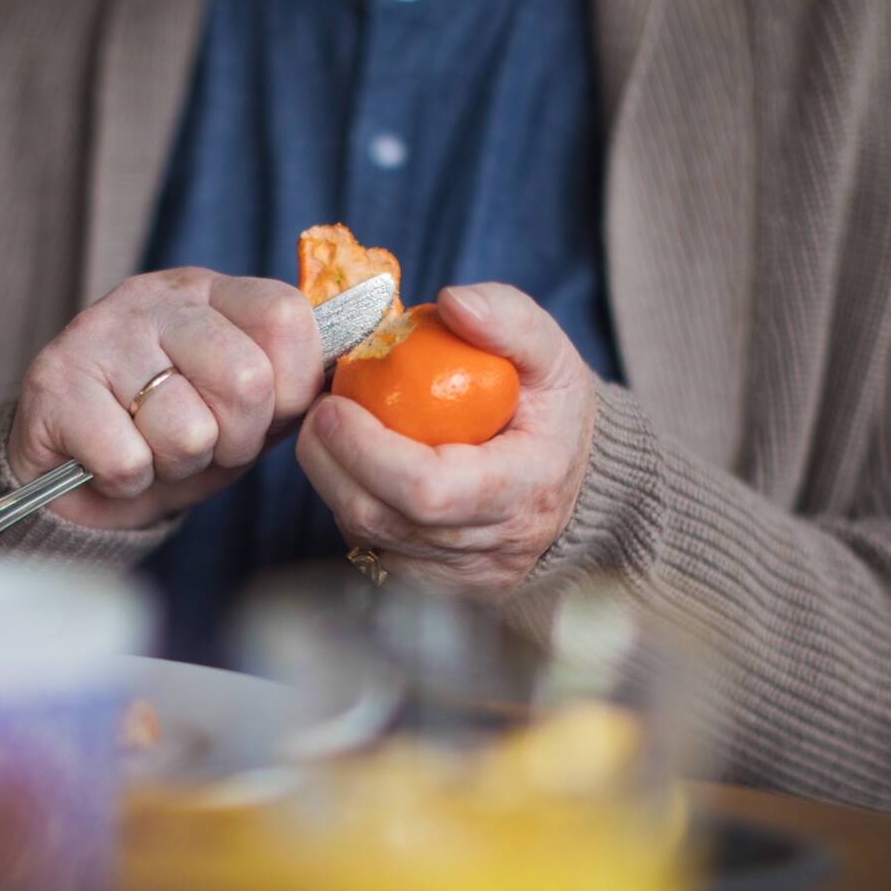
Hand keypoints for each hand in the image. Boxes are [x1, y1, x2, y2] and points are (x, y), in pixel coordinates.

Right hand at [8, 268, 323, 528]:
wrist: (74, 478)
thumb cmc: (170, 437)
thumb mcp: (244, 408)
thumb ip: (292, 386)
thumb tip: (345, 385)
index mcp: (211, 293)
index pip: (287, 318)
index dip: (291, 390)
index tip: (262, 416)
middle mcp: (155, 299)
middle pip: (246, 380)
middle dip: (234, 439)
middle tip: (201, 441)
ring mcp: (98, 333)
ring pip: (186, 430)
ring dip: (176, 464)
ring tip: (151, 449)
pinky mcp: (53, 382)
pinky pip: (127, 459)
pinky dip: (127, 480)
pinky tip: (110, 462)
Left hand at [295, 283, 594, 597]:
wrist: (573, 485)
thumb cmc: (552, 413)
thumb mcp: (551, 355)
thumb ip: (509, 320)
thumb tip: (452, 302)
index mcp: (526, 490)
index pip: (429, 492)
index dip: (366, 452)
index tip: (334, 406)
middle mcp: (492, 550)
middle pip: (382, 519)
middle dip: (329, 463)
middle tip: (317, 411)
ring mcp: (460, 579)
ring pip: (367, 539)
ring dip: (334, 482)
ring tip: (334, 432)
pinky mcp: (433, 587)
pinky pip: (369, 551)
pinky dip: (351, 506)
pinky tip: (356, 469)